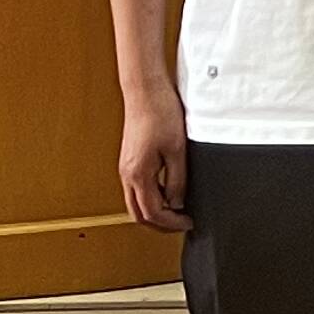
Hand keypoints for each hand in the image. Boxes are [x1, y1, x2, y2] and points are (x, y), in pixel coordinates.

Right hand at [117, 83, 190, 231]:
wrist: (145, 90)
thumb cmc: (160, 112)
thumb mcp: (177, 149)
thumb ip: (177, 180)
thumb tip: (177, 203)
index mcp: (138, 175)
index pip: (152, 213)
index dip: (171, 223)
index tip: (188, 223)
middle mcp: (127, 174)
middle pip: (139, 214)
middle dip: (160, 224)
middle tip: (180, 223)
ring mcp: (126, 167)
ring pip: (135, 202)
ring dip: (154, 211)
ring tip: (176, 210)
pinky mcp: (129, 159)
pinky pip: (136, 188)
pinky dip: (150, 197)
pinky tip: (166, 191)